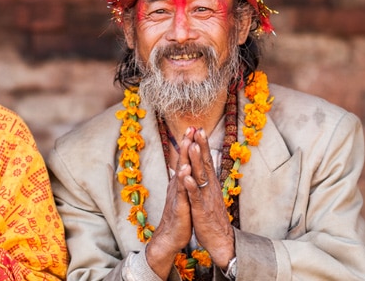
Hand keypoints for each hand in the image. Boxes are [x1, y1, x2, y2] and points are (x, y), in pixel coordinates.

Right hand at [146, 128, 195, 278]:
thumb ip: (184, 181)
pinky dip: (183, 181)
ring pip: (181, 173)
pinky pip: (182, 192)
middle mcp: (177, 185)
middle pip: (182, 161)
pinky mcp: (179, 206)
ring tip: (187, 143)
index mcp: (180, 182)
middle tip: (190, 127)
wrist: (170, 236)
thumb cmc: (179, 216)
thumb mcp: (183, 195)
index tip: (194, 128)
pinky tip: (185, 172)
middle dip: (186, 144)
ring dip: (184, 158)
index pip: (185, 159)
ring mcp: (177, 195)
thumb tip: (186, 167)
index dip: (189, 144)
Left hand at [183, 128, 234, 265]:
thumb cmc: (212, 217)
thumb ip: (206, 181)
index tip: (198, 129)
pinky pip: (195, 196)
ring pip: (201, 176)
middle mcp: (210, 187)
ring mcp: (206, 197)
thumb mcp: (208, 195)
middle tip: (199, 129)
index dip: (202, 145)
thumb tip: (205, 167)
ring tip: (194, 147)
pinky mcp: (201, 209)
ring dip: (197, 161)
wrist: (220, 239)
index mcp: (210, 184)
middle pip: (206, 163)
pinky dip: (191, 186)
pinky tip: (186, 177)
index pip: (206, 160)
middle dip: (202, 146)